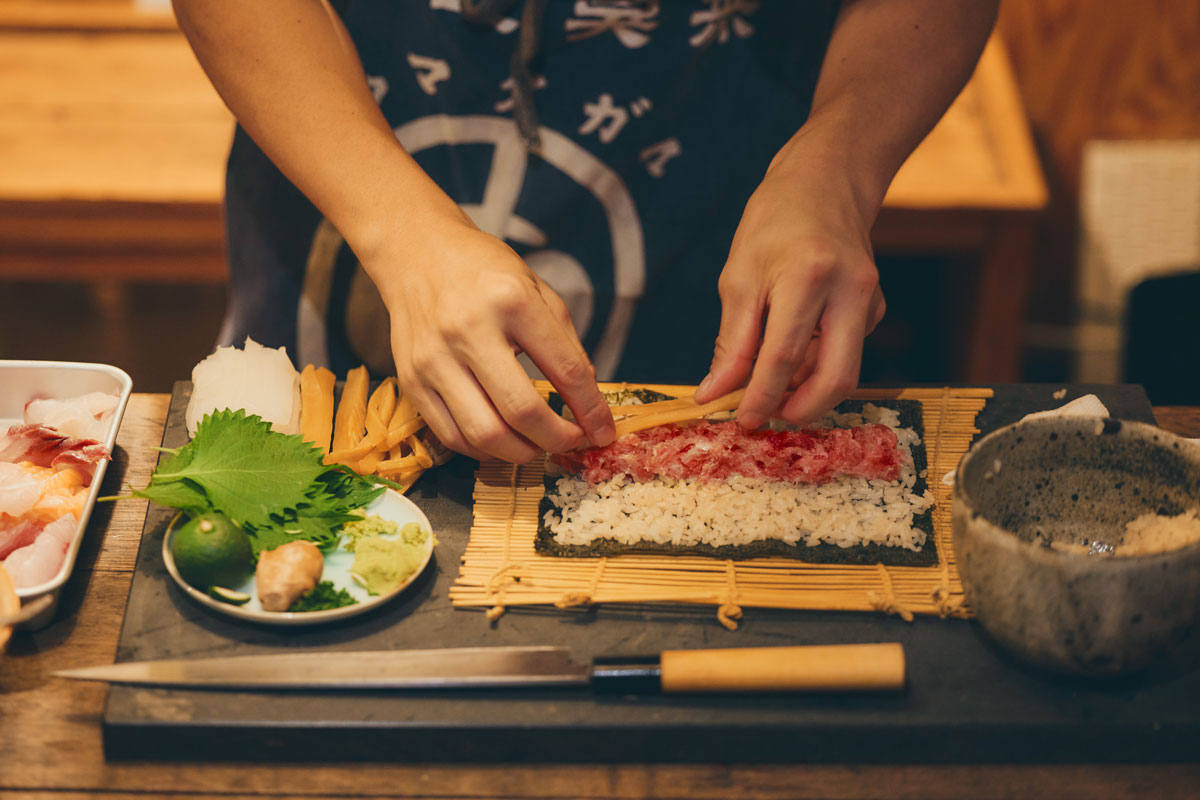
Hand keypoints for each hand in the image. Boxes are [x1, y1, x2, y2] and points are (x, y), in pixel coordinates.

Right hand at [371, 216, 614, 462]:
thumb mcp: (537, 291)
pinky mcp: (411, 380)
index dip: (591, 411)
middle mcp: (469, 331)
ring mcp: (434, 359)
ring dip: (521, 453)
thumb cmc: (484, 271)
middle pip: (522, 412)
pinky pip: (451, 436)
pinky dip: (483, 450)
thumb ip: (565, 345)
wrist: (417, 252)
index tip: (603, 432)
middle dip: (558, 440)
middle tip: (571, 442)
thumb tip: (586, 403)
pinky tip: (501, 440)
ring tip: (537, 444)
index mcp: (511, 302)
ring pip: (485, 434)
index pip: (565, 371)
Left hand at [694, 144, 885, 428]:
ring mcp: (869, 300)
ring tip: (768, 382)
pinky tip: (793, 351)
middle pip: (834, 378)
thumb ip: (730, 342)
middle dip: (800, 410)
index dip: (760, 397)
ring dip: (805, 389)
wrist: (825, 182)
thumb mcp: (738, 276)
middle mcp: (850, 290)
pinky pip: (845, 353)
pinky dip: (815, 365)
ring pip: (843, 371)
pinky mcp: (874, 308)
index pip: (783, 357)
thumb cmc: (774, 223)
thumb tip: (713, 394)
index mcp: (808, 277)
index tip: (741, 422)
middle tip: (766, 419)